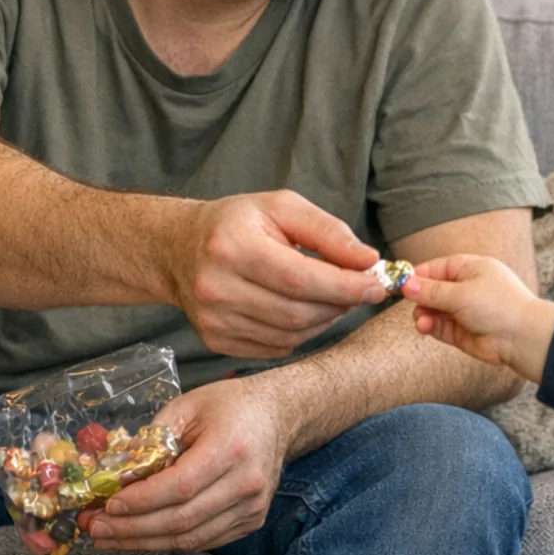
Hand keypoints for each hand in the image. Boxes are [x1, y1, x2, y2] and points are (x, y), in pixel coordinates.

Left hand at [89, 377, 288, 552]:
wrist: (278, 416)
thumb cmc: (229, 406)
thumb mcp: (186, 406)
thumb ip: (152, 440)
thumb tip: (115, 475)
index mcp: (231, 447)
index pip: (180, 486)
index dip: (142, 501)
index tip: (108, 505)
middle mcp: (247, 482)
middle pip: (182, 519)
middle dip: (132, 528)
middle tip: (95, 528)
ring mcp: (252, 506)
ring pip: (191, 537)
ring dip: (145, 541)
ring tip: (110, 538)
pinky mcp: (251, 521)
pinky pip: (204, 540)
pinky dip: (169, 541)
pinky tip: (141, 535)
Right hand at [168, 190, 386, 358]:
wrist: (178, 249)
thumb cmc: (237, 223)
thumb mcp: (282, 207)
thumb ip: (328, 231)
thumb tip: (368, 260)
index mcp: (233, 246)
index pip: (300, 278)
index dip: (345, 286)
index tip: (376, 285)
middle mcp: (217, 287)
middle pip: (298, 312)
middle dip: (339, 304)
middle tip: (360, 290)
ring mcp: (214, 320)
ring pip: (291, 334)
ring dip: (324, 319)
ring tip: (332, 297)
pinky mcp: (215, 341)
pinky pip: (275, 347)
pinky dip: (301, 332)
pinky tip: (303, 310)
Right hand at [400, 254, 553, 381]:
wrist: (521, 338)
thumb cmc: (499, 306)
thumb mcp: (460, 293)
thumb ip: (431, 291)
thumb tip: (406, 284)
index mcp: (471, 269)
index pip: (438, 268)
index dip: (419, 274)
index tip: (401, 281)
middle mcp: (467, 289)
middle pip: (432, 290)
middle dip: (419, 296)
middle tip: (409, 302)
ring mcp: (464, 311)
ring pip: (433, 310)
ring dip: (423, 314)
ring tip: (421, 320)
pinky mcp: (461, 332)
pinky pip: (439, 326)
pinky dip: (430, 326)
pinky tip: (424, 326)